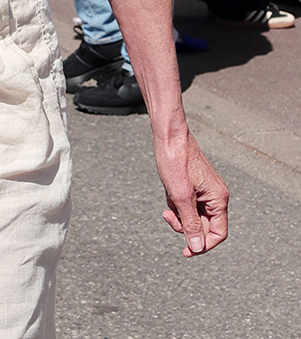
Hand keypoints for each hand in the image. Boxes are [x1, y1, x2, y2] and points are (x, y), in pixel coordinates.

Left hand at [154, 128, 228, 256]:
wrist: (168, 134)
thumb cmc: (175, 161)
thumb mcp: (180, 196)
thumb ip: (190, 224)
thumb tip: (197, 248)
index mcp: (218, 199)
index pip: (218, 233)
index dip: (203, 245)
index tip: (185, 251)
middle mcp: (215, 195)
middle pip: (204, 226)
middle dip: (185, 226)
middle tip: (169, 216)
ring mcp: (205, 190)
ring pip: (194, 216)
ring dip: (179, 213)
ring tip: (168, 198)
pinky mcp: (194, 185)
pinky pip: (187, 204)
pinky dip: (176, 203)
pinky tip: (168, 190)